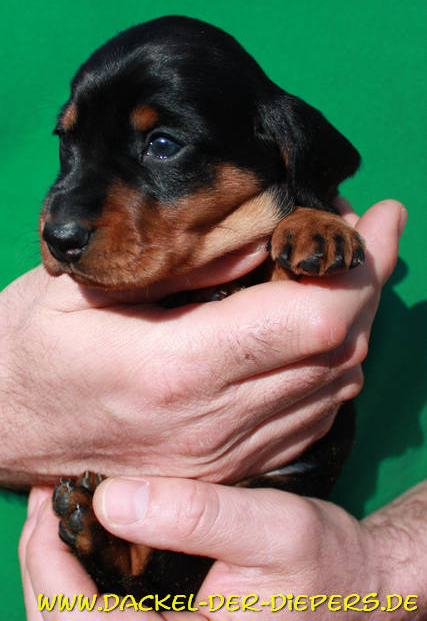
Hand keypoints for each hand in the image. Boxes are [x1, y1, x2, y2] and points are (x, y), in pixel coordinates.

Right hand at [0, 199, 404, 485]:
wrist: (2, 425)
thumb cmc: (32, 346)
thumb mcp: (90, 282)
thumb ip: (184, 262)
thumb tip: (266, 237)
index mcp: (176, 367)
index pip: (312, 320)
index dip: (356, 264)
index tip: (369, 217)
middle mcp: (211, 422)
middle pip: (339, 351)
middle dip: (368, 282)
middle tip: (367, 231)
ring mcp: (223, 454)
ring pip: (335, 386)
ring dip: (353, 322)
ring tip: (341, 270)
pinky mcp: (225, 467)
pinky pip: (310, 418)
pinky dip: (329, 367)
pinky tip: (317, 330)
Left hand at [20, 479, 426, 618]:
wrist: (350, 584)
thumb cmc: (321, 564)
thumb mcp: (270, 527)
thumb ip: (197, 515)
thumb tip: (113, 498)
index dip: (51, 563)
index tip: (51, 500)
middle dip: (44, 556)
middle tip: (49, 492)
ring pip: (77, 616)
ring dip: (58, 559)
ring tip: (62, 501)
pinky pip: (102, 604)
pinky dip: (83, 565)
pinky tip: (91, 524)